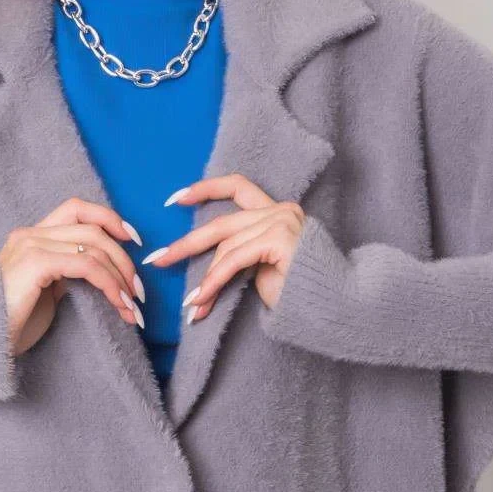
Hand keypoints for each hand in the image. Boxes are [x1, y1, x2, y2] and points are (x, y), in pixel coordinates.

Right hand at [0, 198, 145, 355]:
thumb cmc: (11, 324)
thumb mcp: (45, 291)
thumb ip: (65, 272)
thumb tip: (99, 270)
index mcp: (31, 236)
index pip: (76, 209)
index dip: (108, 218)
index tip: (132, 240)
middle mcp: (29, 234)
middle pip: (92, 228)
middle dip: (123, 258)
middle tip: (139, 290)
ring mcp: (31, 246)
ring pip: (94, 247)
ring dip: (121, 276)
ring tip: (132, 304)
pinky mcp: (36, 263)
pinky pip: (87, 265)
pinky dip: (109, 284)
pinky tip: (119, 304)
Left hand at [140, 175, 303, 319]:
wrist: (334, 305)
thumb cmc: (299, 292)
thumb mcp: (260, 267)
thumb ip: (238, 253)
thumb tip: (203, 268)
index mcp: (276, 211)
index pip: (238, 186)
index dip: (206, 188)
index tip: (176, 198)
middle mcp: (280, 210)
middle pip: (222, 224)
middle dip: (187, 244)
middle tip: (158, 260)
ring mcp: (282, 221)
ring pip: (226, 247)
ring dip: (205, 279)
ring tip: (191, 304)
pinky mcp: (280, 238)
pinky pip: (235, 260)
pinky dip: (215, 281)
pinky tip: (202, 300)